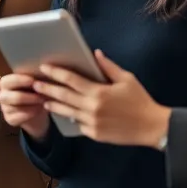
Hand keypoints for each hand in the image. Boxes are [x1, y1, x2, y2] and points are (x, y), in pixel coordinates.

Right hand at [0, 72, 50, 139]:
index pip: (7, 81)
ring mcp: (4, 108)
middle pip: (11, 97)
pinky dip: (30, 114)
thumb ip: (34, 77)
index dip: (19, 81)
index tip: (33, 80)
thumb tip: (40, 70)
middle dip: (29, 97)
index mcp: (5, 83)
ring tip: (42, 103)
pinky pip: (18, 118)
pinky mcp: (9, 119)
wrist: (38, 108)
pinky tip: (38, 110)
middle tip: (42, 96)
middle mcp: (2, 95)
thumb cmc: (36, 90)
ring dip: (32, 106)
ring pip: (16, 108)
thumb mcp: (35, 82)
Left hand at [32, 51, 170, 147]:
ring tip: (44, 100)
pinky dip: (72, 119)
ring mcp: (92, 123)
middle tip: (35, 83)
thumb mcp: (127, 79)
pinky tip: (65, 114)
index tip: (45, 67)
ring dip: (53, 105)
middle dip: (47, 89)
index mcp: (99, 92)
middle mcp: (92, 108)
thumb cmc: (140, 101)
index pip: (71, 80)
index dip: (56, 73)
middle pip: (63, 96)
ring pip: (66, 113)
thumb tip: (96, 53)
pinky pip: (78, 125)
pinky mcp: (94, 134)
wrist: (152, 127)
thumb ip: (108, 67)